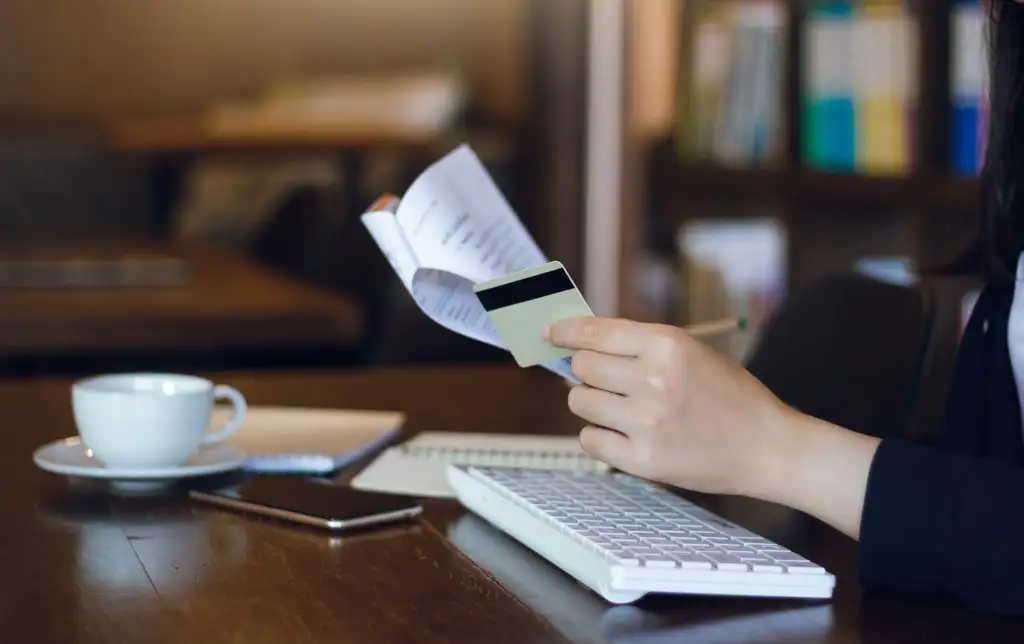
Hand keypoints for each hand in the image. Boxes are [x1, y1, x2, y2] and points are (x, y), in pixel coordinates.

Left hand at [546, 317, 796, 497]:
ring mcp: (647, 422)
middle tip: (607, 379)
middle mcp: (654, 380)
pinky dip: (599, 435)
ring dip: (591, 402)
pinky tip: (624, 434)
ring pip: (579, 401)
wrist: (767, 446)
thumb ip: (640, 346)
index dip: (565, 331)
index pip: (595, 332)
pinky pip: (590, 439)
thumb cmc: (729, 396)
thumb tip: (579, 344)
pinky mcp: (643, 460)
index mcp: (668, 345)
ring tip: (621, 408)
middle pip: (582, 366)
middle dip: (586, 370)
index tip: (549, 332)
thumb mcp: (692, 352)